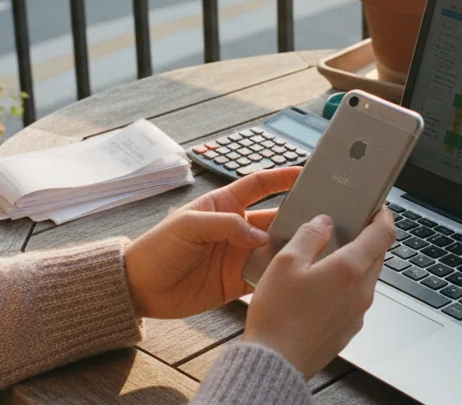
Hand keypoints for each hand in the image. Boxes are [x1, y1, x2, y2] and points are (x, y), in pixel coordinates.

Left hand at [124, 166, 300, 318]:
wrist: (140, 287)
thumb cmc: (157, 248)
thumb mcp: (188, 225)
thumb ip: (225, 225)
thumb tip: (259, 235)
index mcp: (224, 205)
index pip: (260, 185)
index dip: (282, 177)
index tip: (306, 173)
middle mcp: (236, 228)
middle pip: (274, 218)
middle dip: (297, 216)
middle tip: (322, 217)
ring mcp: (238, 255)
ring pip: (274, 248)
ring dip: (291, 248)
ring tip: (314, 248)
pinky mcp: (237, 281)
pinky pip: (264, 276)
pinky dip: (278, 276)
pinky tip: (292, 276)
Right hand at [243, 207, 395, 378]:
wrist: (276, 363)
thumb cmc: (278, 316)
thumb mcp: (286, 262)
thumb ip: (309, 236)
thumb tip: (323, 223)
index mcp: (350, 269)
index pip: (383, 234)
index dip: (383, 216)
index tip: (377, 208)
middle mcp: (361, 291)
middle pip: (376, 255)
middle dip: (365, 239)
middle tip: (344, 229)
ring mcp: (357, 313)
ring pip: (365, 278)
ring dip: (353, 264)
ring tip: (323, 260)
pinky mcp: (348, 329)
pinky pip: (354, 299)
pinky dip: (344, 287)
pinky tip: (317, 289)